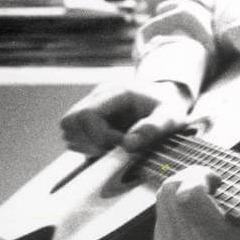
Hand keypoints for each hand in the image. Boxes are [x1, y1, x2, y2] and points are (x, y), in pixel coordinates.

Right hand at [60, 79, 191, 156]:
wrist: (166, 96)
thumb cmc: (169, 106)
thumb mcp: (170, 117)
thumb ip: (152, 129)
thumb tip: (128, 145)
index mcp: (117, 92)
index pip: (86, 114)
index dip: (99, 136)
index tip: (121, 144)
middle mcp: (98, 96)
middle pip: (70, 121)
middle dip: (90, 142)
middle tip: (114, 147)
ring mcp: (91, 105)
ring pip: (69, 129)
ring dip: (87, 145)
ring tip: (112, 146)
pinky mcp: (89, 117)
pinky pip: (74, 134)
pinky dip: (87, 146)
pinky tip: (107, 146)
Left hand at [151, 167, 239, 239]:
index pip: (188, 195)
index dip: (198, 176)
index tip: (216, 179)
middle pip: (169, 195)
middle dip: (187, 179)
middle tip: (206, 181)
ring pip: (162, 207)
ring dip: (179, 195)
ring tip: (201, 199)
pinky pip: (161, 225)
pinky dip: (175, 215)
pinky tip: (195, 220)